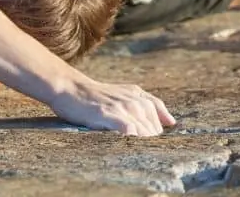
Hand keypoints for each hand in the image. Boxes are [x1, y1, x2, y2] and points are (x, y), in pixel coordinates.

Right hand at [48, 78, 175, 136]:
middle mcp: (134, 100)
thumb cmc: (94, 95)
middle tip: (135, 148)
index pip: (160, 117)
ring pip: (144, 132)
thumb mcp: (123, 92)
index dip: (155, 130)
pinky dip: (132, 140)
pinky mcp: (109, 115)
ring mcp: (122, 107)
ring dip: (141, 144)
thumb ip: (147, 103)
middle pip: (153, 129)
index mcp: (138, 94)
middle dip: (148, 141)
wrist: (69, 88)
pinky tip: (127, 145)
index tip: (146, 140)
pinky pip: (130, 131)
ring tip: (131, 151)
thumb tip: (171, 122)